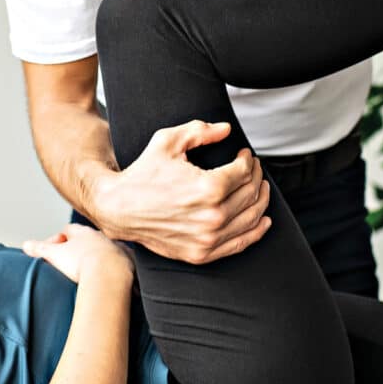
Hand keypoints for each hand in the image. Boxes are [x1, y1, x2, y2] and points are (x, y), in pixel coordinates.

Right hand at [22, 224, 133, 283]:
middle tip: (69, 262)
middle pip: (87, 239)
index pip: (68, 230)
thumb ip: (39, 248)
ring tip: (89, 272)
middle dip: (78, 249)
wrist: (110, 275)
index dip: (58, 240)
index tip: (52, 252)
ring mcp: (116, 248)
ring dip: (97, 258)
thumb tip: (25, 245)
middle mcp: (102, 237)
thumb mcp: (55, 254)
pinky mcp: (128, 261)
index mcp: (84, 232)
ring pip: (104, 250)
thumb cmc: (82, 263)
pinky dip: (114, 268)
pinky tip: (109, 277)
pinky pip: (121, 262)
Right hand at [91, 119, 272, 264]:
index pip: (244, 172)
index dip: (248, 160)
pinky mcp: (202, 254)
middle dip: (256, 176)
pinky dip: (256, 231)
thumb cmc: (142, 174)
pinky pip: (240, 243)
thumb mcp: (168, 141)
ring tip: (260, 188)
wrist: (119, 208)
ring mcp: (208, 239)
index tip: (244, 155)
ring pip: (251, 218)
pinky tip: (263, 220)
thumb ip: (200, 131)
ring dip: (261, 200)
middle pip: (250, 193)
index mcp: (208, 188)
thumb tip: (226, 129)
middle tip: (253, 168)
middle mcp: (212, 216)